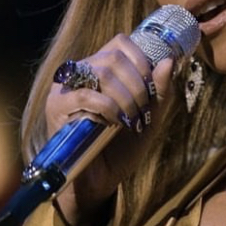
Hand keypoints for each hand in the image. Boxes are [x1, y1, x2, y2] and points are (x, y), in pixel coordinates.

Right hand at [45, 34, 177, 225]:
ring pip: (102, 70)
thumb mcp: (150, 119)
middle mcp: (81, 74)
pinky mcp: (56, 107)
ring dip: (126, 96)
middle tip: (141, 110)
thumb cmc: (121, 149)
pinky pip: (86, 94)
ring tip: (129, 120)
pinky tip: (113, 123)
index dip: (141, 60)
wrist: (99, 182)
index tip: (151, 86)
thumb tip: (168, 61)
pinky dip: (108, 107)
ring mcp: (66, 88)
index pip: (121, 43)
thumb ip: (160, 92)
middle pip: (114, 56)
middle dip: (138, 84)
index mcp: (101, 71)